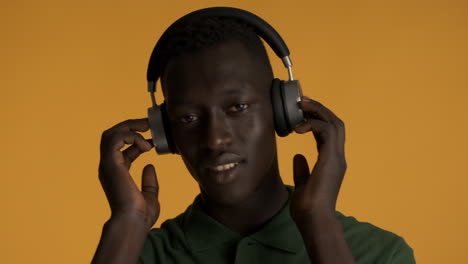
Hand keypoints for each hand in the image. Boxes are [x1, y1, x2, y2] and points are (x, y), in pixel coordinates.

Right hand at [98, 118, 158, 228]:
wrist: (133, 222)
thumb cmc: (140, 215)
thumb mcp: (149, 195)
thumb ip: (149, 182)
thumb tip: (150, 167)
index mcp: (116, 173)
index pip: (121, 149)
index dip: (136, 140)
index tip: (153, 139)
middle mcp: (108, 167)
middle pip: (112, 136)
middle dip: (130, 127)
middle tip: (148, 125)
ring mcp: (107, 165)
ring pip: (110, 134)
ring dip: (130, 127)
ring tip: (147, 128)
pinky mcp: (111, 164)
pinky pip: (115, 139)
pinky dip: (131, 136)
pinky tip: (146, 145)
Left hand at [290, 96, 346, 219]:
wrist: (314, 220)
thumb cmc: (308, 207)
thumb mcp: (302, 184)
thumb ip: (302, 169)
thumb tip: (298, 156)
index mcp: (331, 162)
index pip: (328, 133)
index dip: (316, 119)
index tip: (300, 111)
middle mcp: (337, 157)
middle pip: (335, 123)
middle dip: (319, 109)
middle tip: (302, 101)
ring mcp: (337, 157)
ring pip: (334, 123)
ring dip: (317, 111)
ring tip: (301, 105)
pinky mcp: (332, 159)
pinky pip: (327, 131)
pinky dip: (313, 124)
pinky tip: (298, 128)